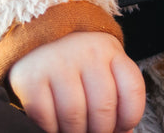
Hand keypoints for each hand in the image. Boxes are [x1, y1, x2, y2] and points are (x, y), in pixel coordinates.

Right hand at [7, 32, 144, 132]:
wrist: (37, 40)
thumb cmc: (77, 64)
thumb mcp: (102, 69)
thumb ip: (116, 97)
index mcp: (109, 50)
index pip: (132, 89)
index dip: (129, 118)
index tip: (120, 127)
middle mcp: (86, 52)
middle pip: (103, 108)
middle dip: (100, 131)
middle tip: (94, 132)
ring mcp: (57, 62)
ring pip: (74, 116)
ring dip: (76, 132)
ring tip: (75, 129)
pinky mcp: (31, 78)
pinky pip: (45, 117)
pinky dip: (52, 129)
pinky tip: (55, 124)